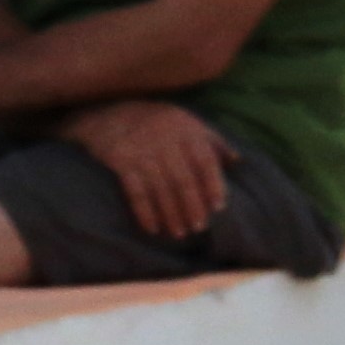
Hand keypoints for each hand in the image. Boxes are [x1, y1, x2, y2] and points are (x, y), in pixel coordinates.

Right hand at [74, 95, 231, 242]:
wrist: (107, 112)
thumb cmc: (155, 122)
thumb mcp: (185, 122)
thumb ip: (211, 140)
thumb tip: (236, 161)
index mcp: (186, 129)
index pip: (205, 160)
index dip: (213, 185)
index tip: (219, 208)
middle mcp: (165, 138)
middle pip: (184, 179)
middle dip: (192, 206)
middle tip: (198, 228)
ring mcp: (141, 150)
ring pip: (161, 188)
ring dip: (171, 214)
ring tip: (178, 233)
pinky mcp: (120, 160)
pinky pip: (135, 191)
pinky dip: (145, 212)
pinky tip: (152, 228)